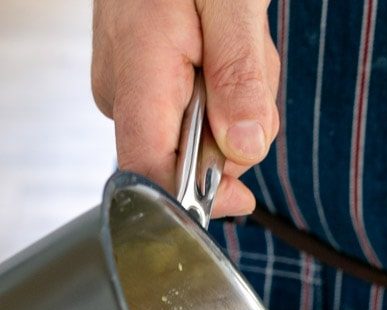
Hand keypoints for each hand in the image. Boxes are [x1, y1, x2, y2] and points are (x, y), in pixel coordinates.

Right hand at [92, 0, 279, 217]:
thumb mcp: (233, 3)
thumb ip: (238, 76)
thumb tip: (243, 148)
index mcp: (137, 73)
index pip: (151, 171)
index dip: (195, 199)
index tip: (240, 197)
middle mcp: (123, 91)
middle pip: (190, 159)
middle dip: (238, 132)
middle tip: (250, 69)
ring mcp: (131, 90)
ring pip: (203, 138)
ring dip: (238, 105)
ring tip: (235, 45)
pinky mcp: (147, 88)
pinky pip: (197, 116)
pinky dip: (225, 93)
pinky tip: (222, 51)